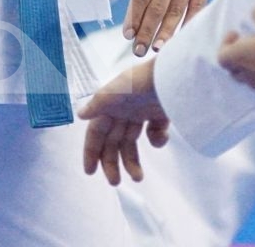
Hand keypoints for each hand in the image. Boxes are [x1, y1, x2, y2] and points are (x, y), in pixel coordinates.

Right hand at [79, 58, 168, 185]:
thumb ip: (97, 104)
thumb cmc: (142, 79)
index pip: (96, 133)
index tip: (90, 172)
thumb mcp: (115, 92)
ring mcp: (142, 112)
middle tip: (115, 182)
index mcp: (109, 105)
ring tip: (138, 178)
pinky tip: (161, 136)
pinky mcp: (161, 114)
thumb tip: (80, 115)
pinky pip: (155, 133)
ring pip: (132, 143)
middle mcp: (123, 110)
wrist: (174, 72)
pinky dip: (157, 140)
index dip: (91, 151)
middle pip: (113, 142)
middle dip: (112, 162)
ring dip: (133, 161)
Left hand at [117, 0, 216, 55]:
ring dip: (165, 33)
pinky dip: (187, 23)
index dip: (134, 17)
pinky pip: (196, 6)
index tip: (127, 35)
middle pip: (158, 8)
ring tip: (155, 49)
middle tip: (137, 51)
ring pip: (177, 11)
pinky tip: (178, 37)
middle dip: (146, 32)